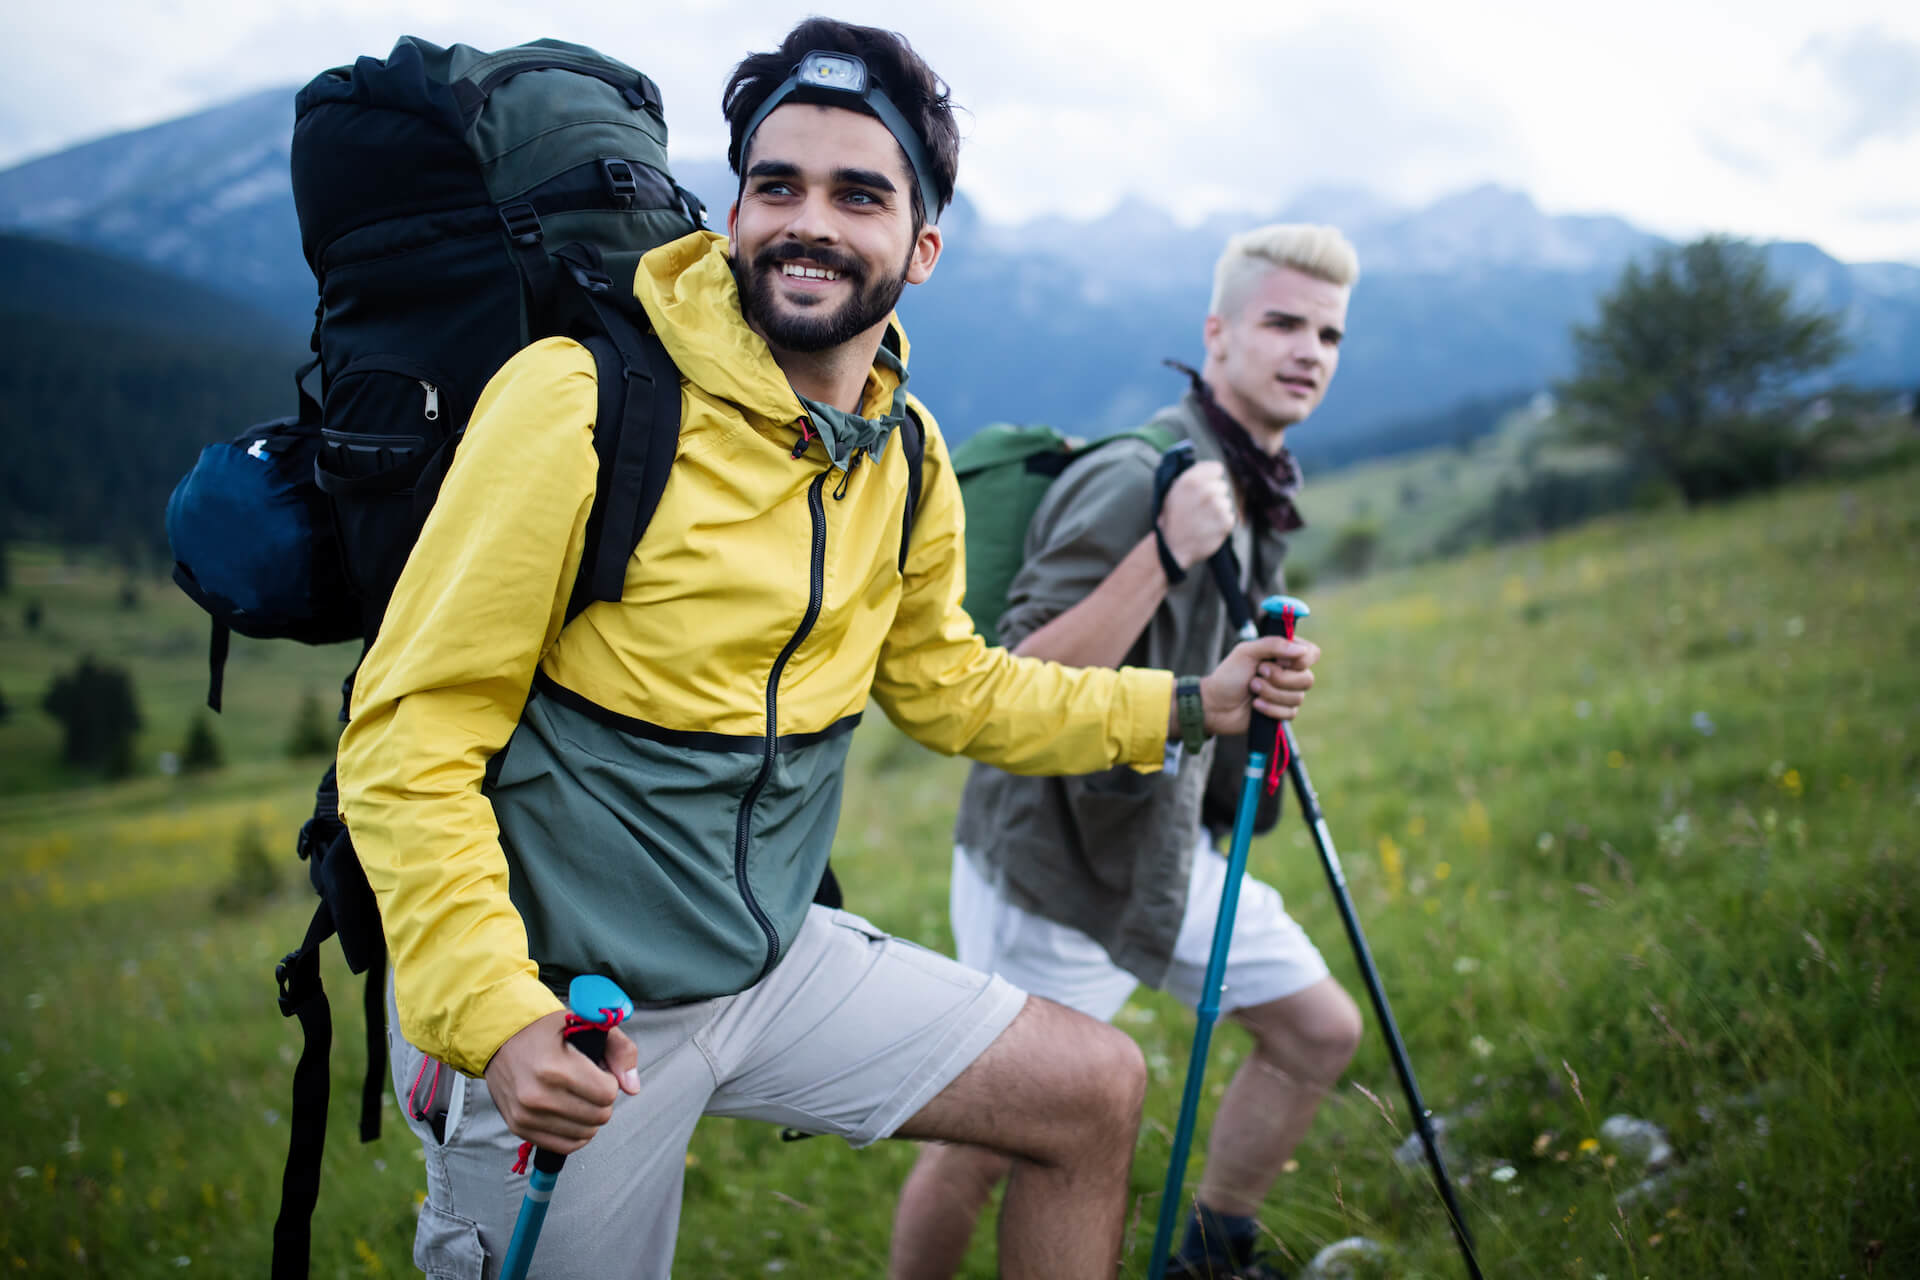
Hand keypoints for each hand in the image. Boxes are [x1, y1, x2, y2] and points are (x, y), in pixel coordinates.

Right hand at [483, 1009, 641, 1152]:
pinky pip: (565, 1146)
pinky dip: (576, 1133)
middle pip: (599, 1116)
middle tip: (588, 1082)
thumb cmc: (545, 1030)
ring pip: (585, 1134)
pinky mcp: (519, 1128)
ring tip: (575, 1094)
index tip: (598, 1070)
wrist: (499, 1038)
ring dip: (589, 1116)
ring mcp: (526, 1116)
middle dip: (602, 1099)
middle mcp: (538, 1096)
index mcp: (555, 1068)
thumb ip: (620, 1050)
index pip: (607, 1093)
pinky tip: (571, 1113)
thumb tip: (633, 1088)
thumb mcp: (585, 1024)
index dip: (609, 1081)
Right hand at [1158, 460, 1236, 569]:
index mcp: (1192, 480)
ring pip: (1226, 502)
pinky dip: (1222, 523)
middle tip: (1199, 509)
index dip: (1211, 478)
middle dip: (1214, 496)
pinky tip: (1208, 528)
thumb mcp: (1173, 491)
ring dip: (1218, 510)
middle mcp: (1206, 490)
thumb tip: (1209, 468)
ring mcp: (1218, 507)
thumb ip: (1190, 476)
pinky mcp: (1226, 522)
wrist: (1172, 547)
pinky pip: (1230, 516)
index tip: (1205, 487)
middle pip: (1222, 486)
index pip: (1217, 469)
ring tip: (1202, 520)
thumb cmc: (1172, 518)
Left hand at [1198, 635, 1319, 736]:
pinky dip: (1270, 708)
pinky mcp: (1282, 713)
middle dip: (1280, 678)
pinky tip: (1255, 705)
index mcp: (1284, 655)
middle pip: (1307, 678)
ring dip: (1271, 693)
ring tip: (1252, 688)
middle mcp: (1290, 674)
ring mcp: (1287, 694)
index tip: (1280, 660)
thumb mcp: (1246, 652)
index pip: (1311, 653)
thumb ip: (1272, 645)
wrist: (1215, 704)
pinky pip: (1289, 713)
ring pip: (1298, 697)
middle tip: (1258, 673)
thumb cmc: (1229, 675)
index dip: (1301, 659)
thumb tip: (1300, 650)